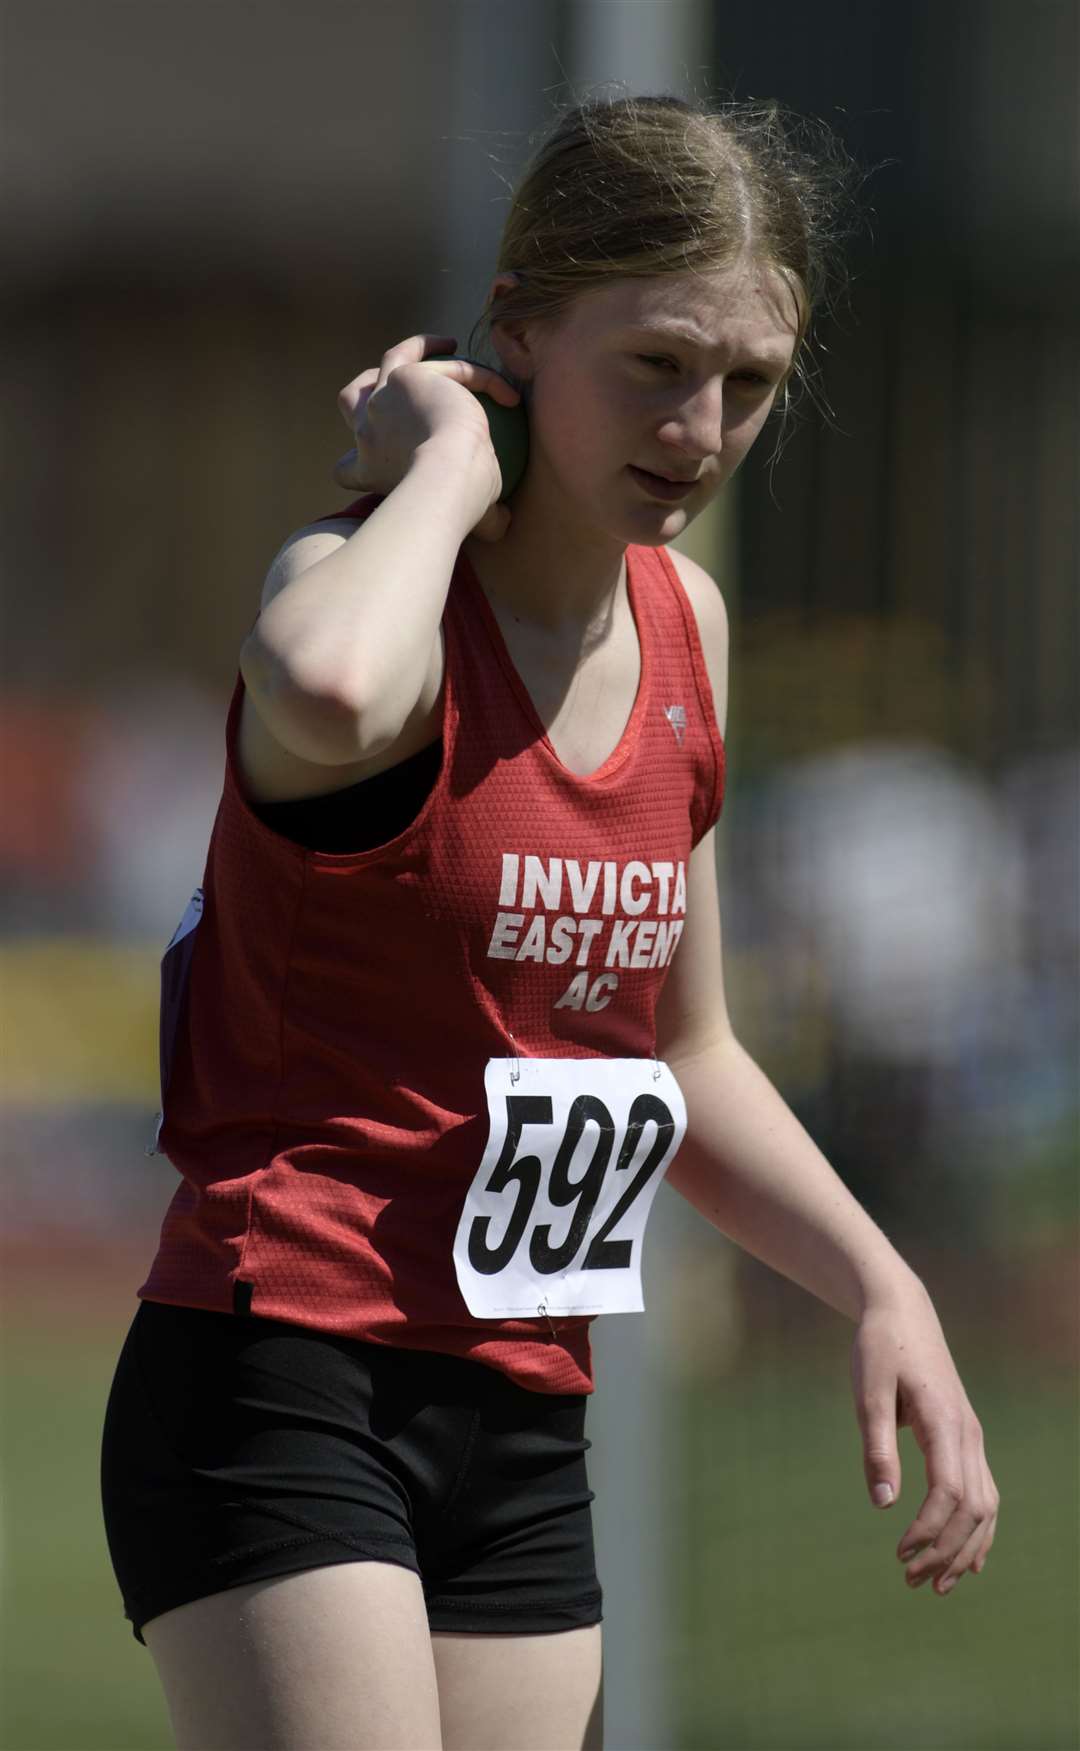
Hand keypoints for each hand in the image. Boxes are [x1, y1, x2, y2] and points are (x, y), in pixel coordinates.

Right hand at [332, 333, 518, 541]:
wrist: (444, 481)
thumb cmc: (456, 506)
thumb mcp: (469, 515)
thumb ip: (484, 520)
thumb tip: (504, 525)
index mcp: (371, 472)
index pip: (347, 470)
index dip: (354, 462)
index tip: (372, 460)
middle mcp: (365, 435)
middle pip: (349, 401)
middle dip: (363, 390)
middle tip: (394, 387)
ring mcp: (378, 404)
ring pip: (385, 365)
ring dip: (410, 353)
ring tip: (442, 346)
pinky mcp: (401, 379)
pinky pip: (430, 361)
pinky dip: (451, 358)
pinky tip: (465, 349)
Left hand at [850, 1284, 999, 1596]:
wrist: (902, 1312)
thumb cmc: (880, 1348)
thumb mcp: (868, 1391)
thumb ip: (877, 1446)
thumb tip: (884, 1504)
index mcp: (944, 1422)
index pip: (951, 1493)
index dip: (929, 1531)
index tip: (898, 1554)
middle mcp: (968, 1434)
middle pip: (973, 1509)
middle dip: (946, 1552)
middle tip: (909, 1580)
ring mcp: (972, 1437)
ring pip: (986, 1507)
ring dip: (964, 1549)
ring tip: (935, 1585)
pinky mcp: (966, 1438)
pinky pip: (985, 1494)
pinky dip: (979, 1531)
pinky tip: (967, 1561)